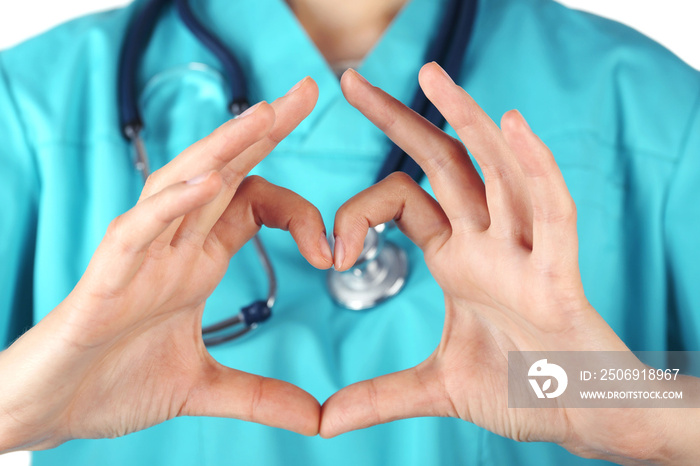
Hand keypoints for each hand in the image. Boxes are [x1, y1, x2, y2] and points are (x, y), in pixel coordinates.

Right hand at [0, 78, 331, 451]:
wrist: (50, 412)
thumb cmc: (113, 384)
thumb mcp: (204, 387)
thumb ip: (260, 396)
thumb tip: (317, 419)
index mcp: (196, 260)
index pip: (251, 204)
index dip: (298, 213)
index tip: (332, 251)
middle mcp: (171, 246)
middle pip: (221, 171)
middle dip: (263, 130)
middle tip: (307, 90)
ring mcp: (139, 257)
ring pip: (181, 185)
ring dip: (223, 149)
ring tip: (266, 116)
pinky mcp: (106, 279)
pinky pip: (139, 231)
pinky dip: (172, 205)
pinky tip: (210, 181)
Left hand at [320, 64, 667, 461]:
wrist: (579, 416)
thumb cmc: (521, 390)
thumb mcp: (437, 388)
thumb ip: (380, 396)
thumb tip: (322, 421)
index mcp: (457, 258)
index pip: (405, 199)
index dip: (361, 208)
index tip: (331, 250)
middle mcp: (487, 242)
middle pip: (443, 164)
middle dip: (399, 120)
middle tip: (351, 80)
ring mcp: (523, 252)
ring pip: (497, 172)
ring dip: (467, 121)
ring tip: (431, 75)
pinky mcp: (558, 274)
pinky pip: (553, 211)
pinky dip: (536, 169)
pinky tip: (513, 126)